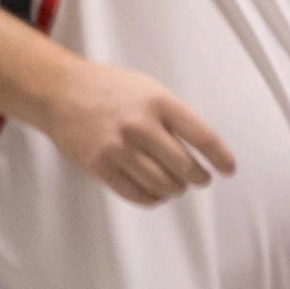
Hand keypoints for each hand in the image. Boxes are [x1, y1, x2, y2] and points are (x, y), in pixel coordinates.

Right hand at [45, 62, 236, 206]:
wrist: (61, 93)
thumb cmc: (110, 90)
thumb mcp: (149, 89)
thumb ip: (174, 116)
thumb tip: (202, 151)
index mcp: (159, 103)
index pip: (203, 137)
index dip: (221, 158)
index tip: (228, 170)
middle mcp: (140, 126)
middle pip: (185, 167)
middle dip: (198, 178)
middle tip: (199, 179)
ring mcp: (118, 148)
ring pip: (162, 184)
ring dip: (175, 190)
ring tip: (176, 186)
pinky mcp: (100, 166)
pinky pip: (136, 194)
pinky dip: (153, 199)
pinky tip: (156, 194)